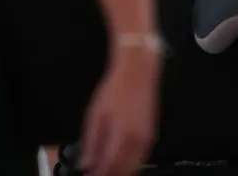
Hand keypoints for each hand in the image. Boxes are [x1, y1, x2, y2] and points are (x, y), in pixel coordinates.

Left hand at [78, 48, 159, 175]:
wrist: (138, 73)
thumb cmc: (115, 90)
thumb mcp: (95, 115)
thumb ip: (91, 143)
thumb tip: (86, 164)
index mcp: (122, 137)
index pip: (109, 169)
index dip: (97, 175)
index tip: (87, 174)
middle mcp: (138, 143)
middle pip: (124, 172)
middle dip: (109, 175)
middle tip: (94, 172)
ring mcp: (147, 142)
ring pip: (134, 169)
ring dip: (119, 172)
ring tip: (102, 168)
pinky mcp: (151, 138)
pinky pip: (140, 160)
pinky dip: (128, 165)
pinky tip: (117, 161)